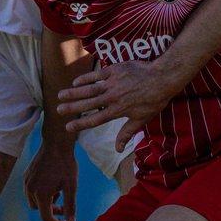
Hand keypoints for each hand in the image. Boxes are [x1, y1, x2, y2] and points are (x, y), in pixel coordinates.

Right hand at [24, 143, 77, 220]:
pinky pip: (31, 191)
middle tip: (64, 206)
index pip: (46, 217)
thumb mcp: (71, 187)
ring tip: (58, 192)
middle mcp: (30, 189)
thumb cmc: (66, 165)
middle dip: (51, 211)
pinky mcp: (26, 176)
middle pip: (39, 210)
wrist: (56, 144)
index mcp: (41, 194)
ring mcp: (26, 182)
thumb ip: (70, 206)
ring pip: (34, 201)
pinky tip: (51, 185)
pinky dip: (40, 193)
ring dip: (46, 202)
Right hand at [58, 60, 180, 143]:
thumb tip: (118, 149)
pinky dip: (85, 78)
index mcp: (117, 111)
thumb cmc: (154, 100)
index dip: (80, 124)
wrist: (162, 78)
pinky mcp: (114, 70)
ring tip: (60, 95)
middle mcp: (112, 98)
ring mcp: (112, 83)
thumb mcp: (142, 119)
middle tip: (58, 110)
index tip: (68, 127)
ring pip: (88, 89)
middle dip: (71, 108)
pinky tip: (75, 82)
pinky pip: (96, 75)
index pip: (95, 120)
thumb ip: (127, 133)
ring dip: (73, 93)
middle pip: (87, 104)